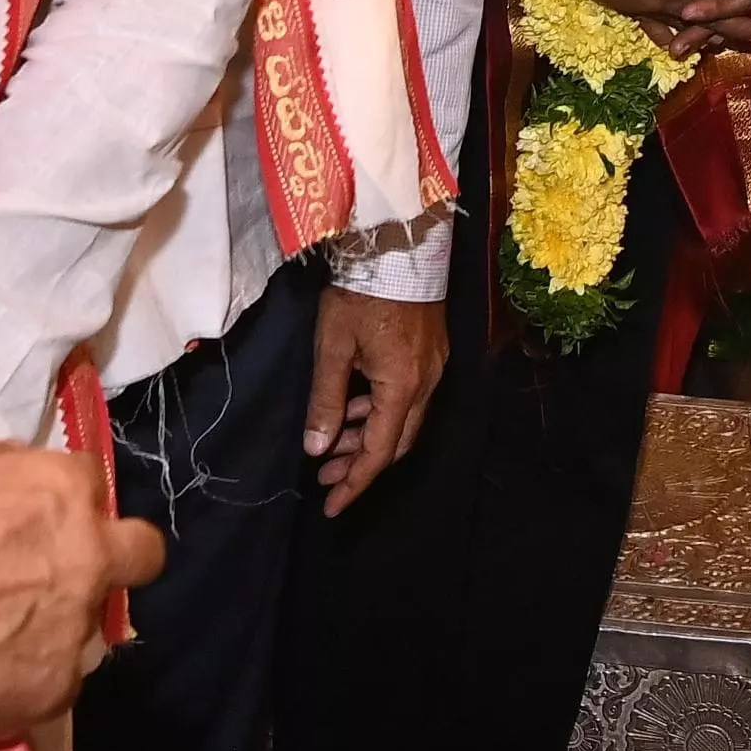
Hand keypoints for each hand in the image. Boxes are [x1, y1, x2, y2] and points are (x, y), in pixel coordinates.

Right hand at [0, 434, 161, 750]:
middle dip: (112, 560)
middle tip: (58, 578)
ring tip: (3, 642)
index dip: (59, 504)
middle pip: (140, 554)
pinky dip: (27, 681)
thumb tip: (13, 465)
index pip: (89, 484)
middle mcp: (87, 557)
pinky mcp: (52, 694)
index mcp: (61, 490)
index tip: (30, 522)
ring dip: (62, 629)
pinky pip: (56, 685)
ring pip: (94, 629)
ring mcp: (74, 629)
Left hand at [304, 288, 444, 518]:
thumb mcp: (332, 346)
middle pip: (397, 442)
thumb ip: (326, 400)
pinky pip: (409, 396)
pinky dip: (381, 410)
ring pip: (404, 419)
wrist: (398, 242)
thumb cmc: (361, 293)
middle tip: (325, 477)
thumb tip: (316, 449)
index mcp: (402, 387)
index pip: (379, 453)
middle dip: (360, 464)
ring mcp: (434, 366)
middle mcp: (426, 383)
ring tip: (332, 443)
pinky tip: (356, 405)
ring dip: (369, 435)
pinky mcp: (433, 350)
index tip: (331, 508)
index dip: (355, 484)